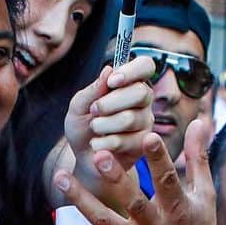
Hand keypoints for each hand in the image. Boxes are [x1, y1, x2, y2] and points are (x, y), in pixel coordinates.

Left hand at [52, 119, 225, 224]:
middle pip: (135, 202)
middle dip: (117, 180)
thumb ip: (198, 157)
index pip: (169, 181)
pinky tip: (63, 194)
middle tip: (99, 155)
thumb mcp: (204, 196)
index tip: (148, 135)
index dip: (159, 159)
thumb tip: (200, 121)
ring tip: (62, 176)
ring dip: (82, 199)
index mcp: (179, 209)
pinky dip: (80, 215)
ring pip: (105, 221)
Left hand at [63, 55, 155, 204]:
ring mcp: (146, 122)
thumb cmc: (83, 127)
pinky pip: (128, 140)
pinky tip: (97, 145)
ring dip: (103, 125)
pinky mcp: (143, 144)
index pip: (146, 66)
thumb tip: (108, 70)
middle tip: (94, 111)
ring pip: (130, 118)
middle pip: (140, 92)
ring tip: (94, 129)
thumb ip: (93, 89)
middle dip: (110, 103)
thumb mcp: (79, 106)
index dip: (132, 71)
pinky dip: (106, 143)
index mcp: (129, 83)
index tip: (111, 82)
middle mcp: (143, 101)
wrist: (84, 158)